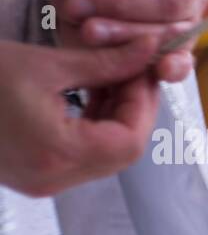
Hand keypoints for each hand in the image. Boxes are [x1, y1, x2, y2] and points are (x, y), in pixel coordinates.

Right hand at [0, 39, 159, 196]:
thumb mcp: (46, 64)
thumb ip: (105, 64)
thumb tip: (148, 51)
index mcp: (58, 153)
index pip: (129, 140)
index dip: (144, 103)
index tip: (145, 69)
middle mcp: (53, 179)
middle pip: (121, 153)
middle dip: (133, 110)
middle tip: (134, 71)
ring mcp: (41, 182)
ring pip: (103, 157)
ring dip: (115, 118)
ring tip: (112, 77)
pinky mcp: (31, 176)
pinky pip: (79, 157)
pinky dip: (92, 128)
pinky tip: (90, 94)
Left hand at [46, 0, 207, 82]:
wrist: (74, 21)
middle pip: (171, 1)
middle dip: (123, 6)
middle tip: (77, 9)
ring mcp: (187, 29)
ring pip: (170, 33)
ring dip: (127, 35)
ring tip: (89, 33)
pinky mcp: (178, 59)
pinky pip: (183, 64)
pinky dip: (172, 67)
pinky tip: (160, 68)